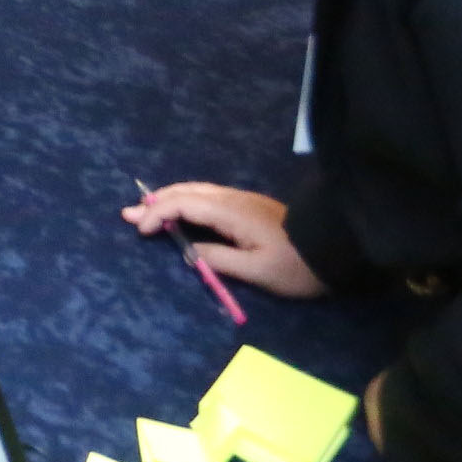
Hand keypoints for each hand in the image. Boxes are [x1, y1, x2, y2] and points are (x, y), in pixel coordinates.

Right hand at [120, 183, 325, 297]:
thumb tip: (188, 251)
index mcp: (230, 212)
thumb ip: (218, 259)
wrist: (333, 247)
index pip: (183, 204)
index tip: (139, 231)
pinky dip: (184, 201)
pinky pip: (205, 196)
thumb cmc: (295, 265)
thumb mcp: (257, 271)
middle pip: (185, 191)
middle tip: (128, 215)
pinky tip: (179, 212)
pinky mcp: (247, 206)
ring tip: (145, 210)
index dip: (157, 214)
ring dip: (168, 199)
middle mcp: (231, 199)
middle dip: (154, 201)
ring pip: (195, 191)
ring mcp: (240, 200)